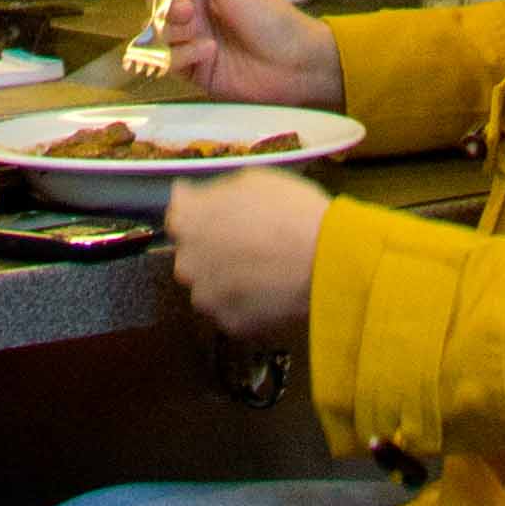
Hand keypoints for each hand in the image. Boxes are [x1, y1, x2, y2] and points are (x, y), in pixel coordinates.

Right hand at [132, 0, 341, 110]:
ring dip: (174, 31)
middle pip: (156, 2)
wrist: (294, 64)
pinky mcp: (194, 69)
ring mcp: (192, 41)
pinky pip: (168, 61)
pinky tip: (209, 53)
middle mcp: (195, 11)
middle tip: (187, 11)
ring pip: (157, 32)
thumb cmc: (271, 17)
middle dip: (164, 5)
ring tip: (202, 35)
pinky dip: (183, 56)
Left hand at [163, 166, 330, 346]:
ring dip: (227, 279)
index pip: (179, 217)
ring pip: (211, 287)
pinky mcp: (231, 325)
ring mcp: (208, 299)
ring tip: (263, 270)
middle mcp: (187, 263)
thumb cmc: (289, 211)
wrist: (325, 261)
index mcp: (187, 222)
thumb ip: (212, 193)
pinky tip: (271, 290)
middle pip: (192, 255)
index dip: (202, 214)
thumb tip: (189, 196)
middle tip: (248, 242)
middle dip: (212, 249)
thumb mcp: (250, 180)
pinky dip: (247, 303)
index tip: (224, 214)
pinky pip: (234, 310)